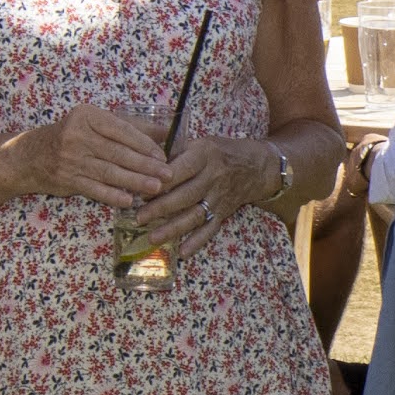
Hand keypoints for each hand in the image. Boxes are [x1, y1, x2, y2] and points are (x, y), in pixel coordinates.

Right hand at [17, 102, 178, 213]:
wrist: (32, 155)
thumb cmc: (72, 136)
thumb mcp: (96, 123)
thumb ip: (130, 126)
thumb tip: (164, 132)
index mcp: (88, 116)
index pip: (123, 130)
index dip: (145, 144)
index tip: (164, 156)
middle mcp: (78, 135)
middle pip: (118, 152)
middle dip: (146, 165)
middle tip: (168, 174)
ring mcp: (71, 158)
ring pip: (109, 172)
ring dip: (135, 182)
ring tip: (155, 188)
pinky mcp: (67, 179)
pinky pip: (94, 189)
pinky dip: (112, 196)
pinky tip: (129, 201)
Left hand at [118, 134, 287, 252]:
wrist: (256, 166)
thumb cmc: (220, 152)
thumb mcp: (201, 142)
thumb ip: (175, 152)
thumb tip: (144, 161)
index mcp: (205, 154)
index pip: (180, 169)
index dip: (161, 181)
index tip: (140, 190)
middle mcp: (213, 176)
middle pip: (186, 195)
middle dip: (161, 208)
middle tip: (139, 217)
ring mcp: (220, 196)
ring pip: (195, 215)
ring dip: (173, 228)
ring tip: (153, 238)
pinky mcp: (224, 212)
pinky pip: (210, 229)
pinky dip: (197, 242)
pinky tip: (183, 252)